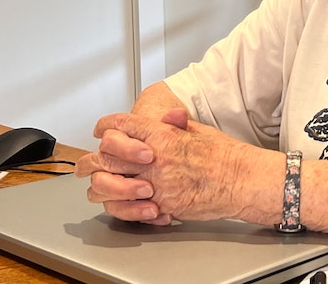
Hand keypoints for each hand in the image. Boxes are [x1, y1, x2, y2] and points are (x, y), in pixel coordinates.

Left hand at [76, 108, 257, 223]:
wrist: (241, 181)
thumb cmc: (226, 156)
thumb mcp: (198, 130)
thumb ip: (174, 125)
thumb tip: (166, 117)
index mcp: (161, 135)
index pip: (120, 125)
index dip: (107, 126)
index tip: (102, 129)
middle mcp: (153, 159)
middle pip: (105, 156)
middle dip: (92, 160)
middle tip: (86, 163)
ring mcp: (154, 184)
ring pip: (108, 186)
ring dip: (102, 187)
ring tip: (104, 186)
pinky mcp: (160, 205)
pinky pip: (128, 209)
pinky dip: (124, 207)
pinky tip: (127, 203)